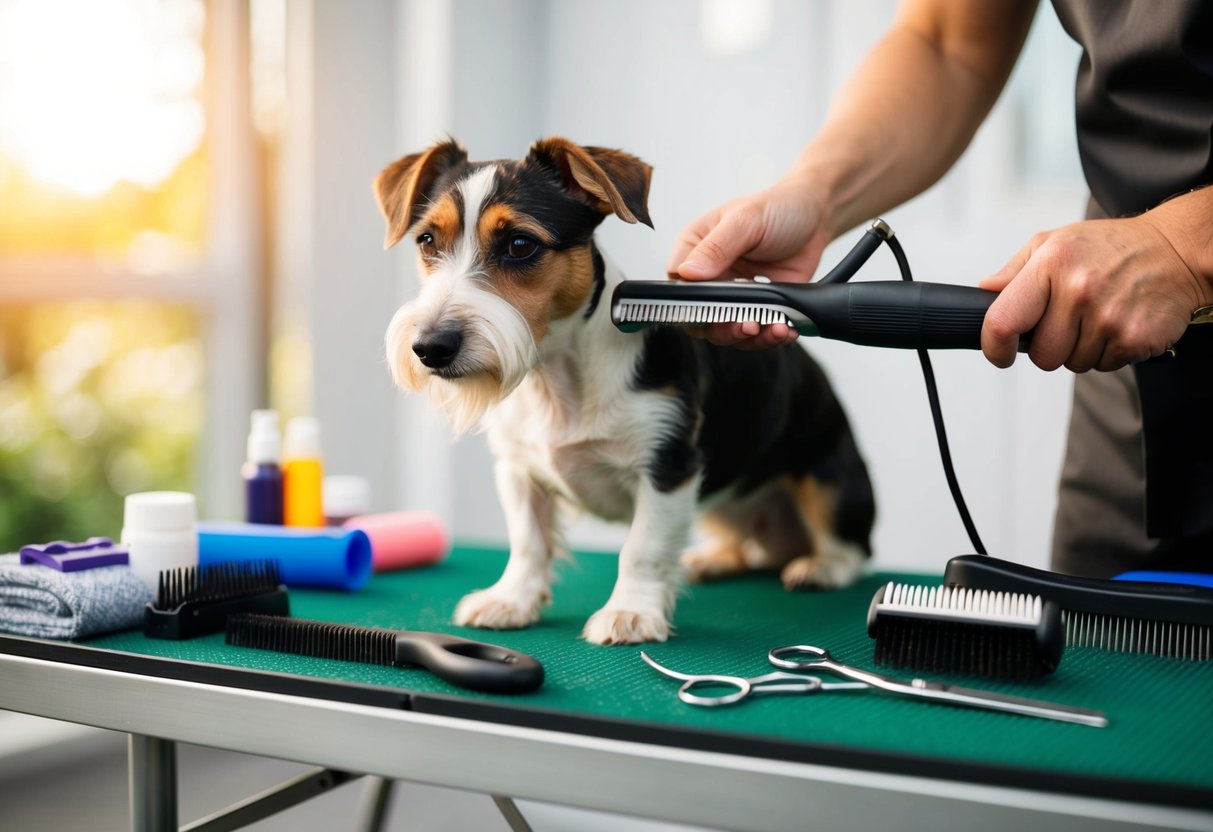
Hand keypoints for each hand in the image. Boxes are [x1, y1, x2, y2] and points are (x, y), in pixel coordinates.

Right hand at [667, 177, 831, 349]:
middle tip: (747, 325)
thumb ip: (716, 247)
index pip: (677, 285)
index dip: (689, 304)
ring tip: (773, 328)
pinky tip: (784, 329)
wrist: (816, 217)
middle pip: (699, 317)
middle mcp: (710, 275)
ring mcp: (733, 294)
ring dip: (748, 337)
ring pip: (726, 330)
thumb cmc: (777, 207)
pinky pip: (756, 332)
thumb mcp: (746, 220)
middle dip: (722, 328)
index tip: (712, 311)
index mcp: (695, 248)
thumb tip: (688, 273)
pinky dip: (769, 337)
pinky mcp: (758, 306)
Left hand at [979, 217, 1204, 371]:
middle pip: (1042, 356)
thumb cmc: (1110, 247)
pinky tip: (1119, 323)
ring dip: (1081, 348)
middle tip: (1070, 321)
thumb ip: (1014, 272)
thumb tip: (984, 293)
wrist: (1177, 250)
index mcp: (1050, 265)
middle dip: (1051, 346)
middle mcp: (1079, 291)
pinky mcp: (1136, 339)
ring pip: (1073, 363)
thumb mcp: (1054, 243)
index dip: (995, 347)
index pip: (1003, 322)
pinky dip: (1109, 352)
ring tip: (1099, 316)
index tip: (1001, 352)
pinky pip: (1104, 366)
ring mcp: (1109, 318)